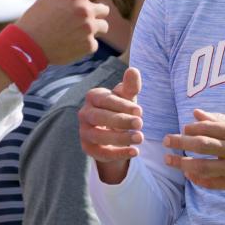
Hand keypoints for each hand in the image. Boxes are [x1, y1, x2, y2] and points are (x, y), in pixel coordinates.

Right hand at [16, 0, 130, 64]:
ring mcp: (89, 28)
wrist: (28, 44)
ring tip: (73, 33)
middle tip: (79, 21)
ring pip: (103, 27)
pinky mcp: (89, 45)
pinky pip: (94, 43)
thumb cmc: (35, 20)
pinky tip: (69, 44)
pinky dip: (85, 44)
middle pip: (105, 11)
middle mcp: (86, 10)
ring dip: (93, 29)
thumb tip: (84, 1)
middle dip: (95, 15)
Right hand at [79, 67, 142, 183]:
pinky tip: (135, 152)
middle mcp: (84, 113)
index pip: (105, 100)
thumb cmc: (120, 108)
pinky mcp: (88, 148)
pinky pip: (101, 153)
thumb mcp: (127, 97)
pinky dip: (118, 154)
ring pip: (99, 136)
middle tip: (141, 124)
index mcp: (93, 97)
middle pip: (100, 118)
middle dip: (121, 121)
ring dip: (120, 138)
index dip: (122, 105)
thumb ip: (130, 86)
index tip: (140, 111)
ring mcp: (84, 131)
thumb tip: (133, 70)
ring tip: (140, 138)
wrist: (113, 129)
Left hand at [163, 109, 224, 194]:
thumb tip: (195, 113)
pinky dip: (196, 178)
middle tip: (166, 140)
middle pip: (202, 145)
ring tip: (169, 160)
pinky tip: (187, 173)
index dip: (191, 129)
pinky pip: (211, 183)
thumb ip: (219, 120)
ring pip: (203, 166)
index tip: (182, 129)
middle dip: (180, 142)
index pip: (208, 128)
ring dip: (182, 163)